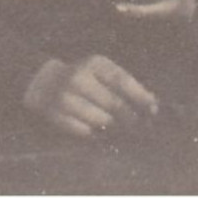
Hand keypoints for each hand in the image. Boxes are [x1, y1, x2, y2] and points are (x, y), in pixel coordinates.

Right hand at [23, 55, 157, 137]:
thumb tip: (152, 103)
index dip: (140, 96)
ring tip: (120, 128)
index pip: (122, 81)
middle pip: (113, 102)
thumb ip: (124, 84)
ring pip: (100, 120)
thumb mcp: (102, 71)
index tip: (154, 108)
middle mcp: (78, 78)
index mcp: (94, 63)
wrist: (43, 83)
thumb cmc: (83, 77)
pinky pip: (84, 131)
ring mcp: (64, 97)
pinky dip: (95, 134)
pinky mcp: (54, 115)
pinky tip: (100, 132)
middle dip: (130, 116)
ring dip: (114, 126)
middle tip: (138, 124)